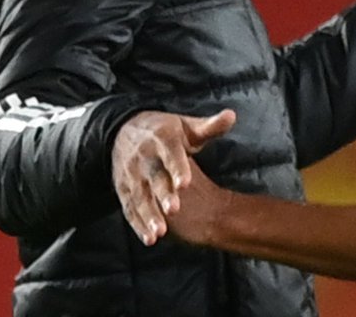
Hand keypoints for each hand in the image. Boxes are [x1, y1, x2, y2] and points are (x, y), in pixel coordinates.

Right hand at [111, 109, 235, 245]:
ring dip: (148, 214)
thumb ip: (209, 126)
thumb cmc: (165, 131)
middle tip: (174, 209)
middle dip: (163, 193)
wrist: (123, 130)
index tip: (186, 183)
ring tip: (160, 232)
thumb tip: (232, 116)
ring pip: (139, 196)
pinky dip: (138, 224)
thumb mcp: (186, 126)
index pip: (171, 153)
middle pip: (154, 176)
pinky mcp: (123, 189)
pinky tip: (150, 239)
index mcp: (162, 138)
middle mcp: (144, 156)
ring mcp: (131, 174)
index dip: (178, 168)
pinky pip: (129, 208)